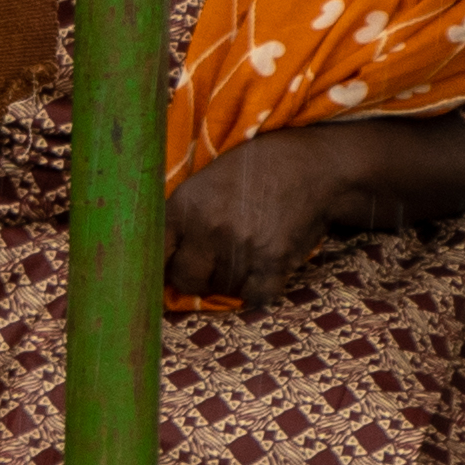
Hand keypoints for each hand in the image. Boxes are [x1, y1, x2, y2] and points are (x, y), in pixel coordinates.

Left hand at [163, 126, 363, 310]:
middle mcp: (209, 228)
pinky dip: (256, 291)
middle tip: (206, 268)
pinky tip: (258, 273)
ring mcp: (241, 246)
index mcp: (183, 206)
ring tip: (238, 260)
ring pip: (221, 289)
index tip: (166, 271)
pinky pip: (255, 296)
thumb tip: (154, 256)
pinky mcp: (274, 261)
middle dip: (193, 279)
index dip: (158, 268)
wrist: (311, 168)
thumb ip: (178, 217)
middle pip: (185, 280)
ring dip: (227, 283)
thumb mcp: (202, 183)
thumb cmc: (252, 172)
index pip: (153, 255)